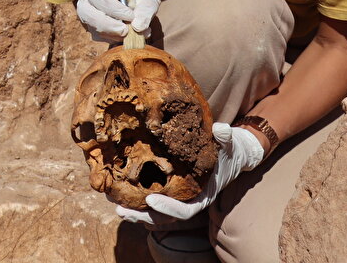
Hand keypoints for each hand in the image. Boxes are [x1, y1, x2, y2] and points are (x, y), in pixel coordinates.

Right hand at [76, 0, 159, 42]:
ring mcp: (88, 14)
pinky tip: (129, 34)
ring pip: (93, 27)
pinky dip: (115, 39)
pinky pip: (100, 37)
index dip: (113, 8)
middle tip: (125, 31)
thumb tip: (138, 27)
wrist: (137, 3)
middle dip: (106, 25)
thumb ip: (146, 10)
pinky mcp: (93, 28)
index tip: (131, 16)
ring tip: (134, 32)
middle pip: (86, 12)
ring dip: (114, 34)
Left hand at [114, 122, 264, 224]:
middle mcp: (190, 200)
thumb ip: (225, 137)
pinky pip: (151, 198)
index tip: (150, 200)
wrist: (231, 153)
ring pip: (155, 212)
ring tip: (115, 206)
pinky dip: (135, 199)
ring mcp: (179, 197)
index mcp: (203, 195)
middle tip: (121, 211)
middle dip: (143, 215)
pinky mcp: (169, 189)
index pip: (186, 210)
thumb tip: (220, 129)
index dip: (168, 208)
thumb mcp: (230, 142)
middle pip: (165, 217)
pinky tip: (117, 192)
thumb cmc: (228, 148)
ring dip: (135, 211)